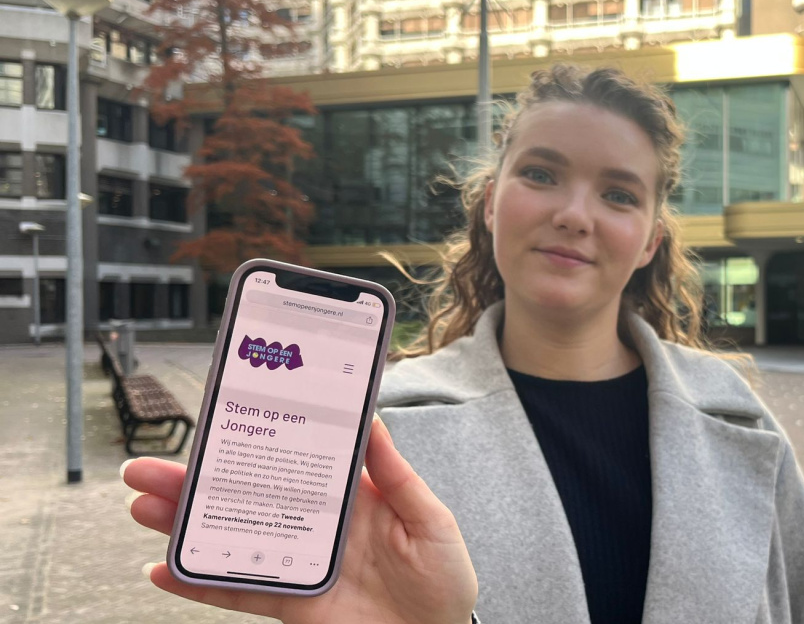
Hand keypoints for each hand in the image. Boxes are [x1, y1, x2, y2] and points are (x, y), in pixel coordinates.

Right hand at [122, 417, 477, 623]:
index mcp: (350, 496)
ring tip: (143, 506)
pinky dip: (200, 584)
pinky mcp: (292, 602)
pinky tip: (165, 569)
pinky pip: (238, 591)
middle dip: (196, 481)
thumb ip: (397, 475)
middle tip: (149, 467)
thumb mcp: (431, 520)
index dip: (257, 440)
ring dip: (184, 524)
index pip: (294, 459)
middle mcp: (316, 526)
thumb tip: (371, 421)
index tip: (221, 419)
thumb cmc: (444, 582)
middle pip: (246, 496)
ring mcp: (298, 563)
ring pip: (230, 538)